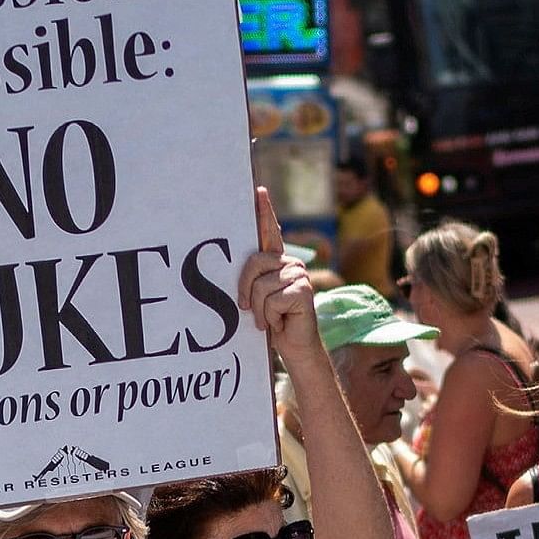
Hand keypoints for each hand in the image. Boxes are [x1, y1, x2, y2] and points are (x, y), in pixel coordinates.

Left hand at [236, 189, 319, 364]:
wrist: (295, 348)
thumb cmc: (272, 322)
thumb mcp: (257, 298)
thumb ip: (251, 279)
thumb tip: (234, 263)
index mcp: (277, 262)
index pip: (269, 231)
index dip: (264, 211)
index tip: (257, 191)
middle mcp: (290, 263)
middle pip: (253, 263)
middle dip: (245, 291)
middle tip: (249, 309)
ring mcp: (299, 274)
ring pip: (260, 286)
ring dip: (258, 310)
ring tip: (269, 318)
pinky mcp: (303, 290)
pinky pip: (271, 300)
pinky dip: (269, 317)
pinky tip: (280, 322)